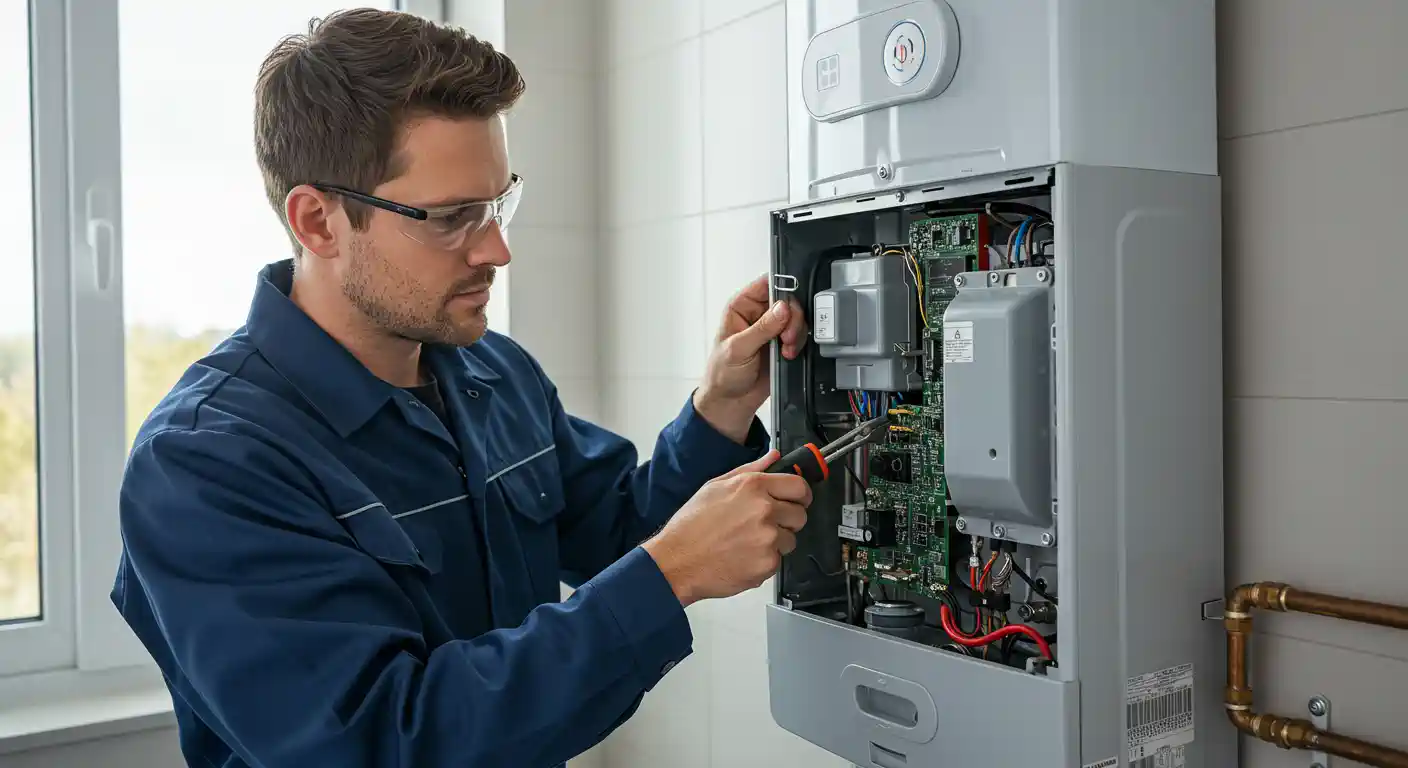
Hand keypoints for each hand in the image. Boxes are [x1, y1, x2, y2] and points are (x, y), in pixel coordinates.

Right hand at [642, 451, 811, 606]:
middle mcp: (764, 509)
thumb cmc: (691, 526)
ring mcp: (767, 537)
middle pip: (800, 514)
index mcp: (753, 486)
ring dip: (776, 542)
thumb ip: (751, 469)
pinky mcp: (767, 562)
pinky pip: (778, 560)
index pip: (799, 486)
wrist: (677, 561)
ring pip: (791, 539)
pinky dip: (765, 561)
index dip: (801, 495)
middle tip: (766, 525)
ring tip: (748, 542)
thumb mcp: (715, 486)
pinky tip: (744, 556)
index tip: (798, 500)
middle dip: (788, 520)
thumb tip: (774, 457)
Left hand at [694, 274, 807, 442]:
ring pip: (796, 317)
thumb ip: (762, 328)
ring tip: (784, 349)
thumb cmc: (723, 373)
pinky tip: (787, 355)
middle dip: (792, 317)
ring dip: (795, 333)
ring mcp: (772, 328)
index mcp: (741, 306)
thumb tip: (781, 308)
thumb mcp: (738, 349)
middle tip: (785, 336)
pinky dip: (798, 344)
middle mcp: (758, 313)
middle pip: (787, 299)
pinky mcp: (782, 342)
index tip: (788, 303)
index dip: (782, 286)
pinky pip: (799, 334)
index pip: (766, 283)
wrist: (732, 401)